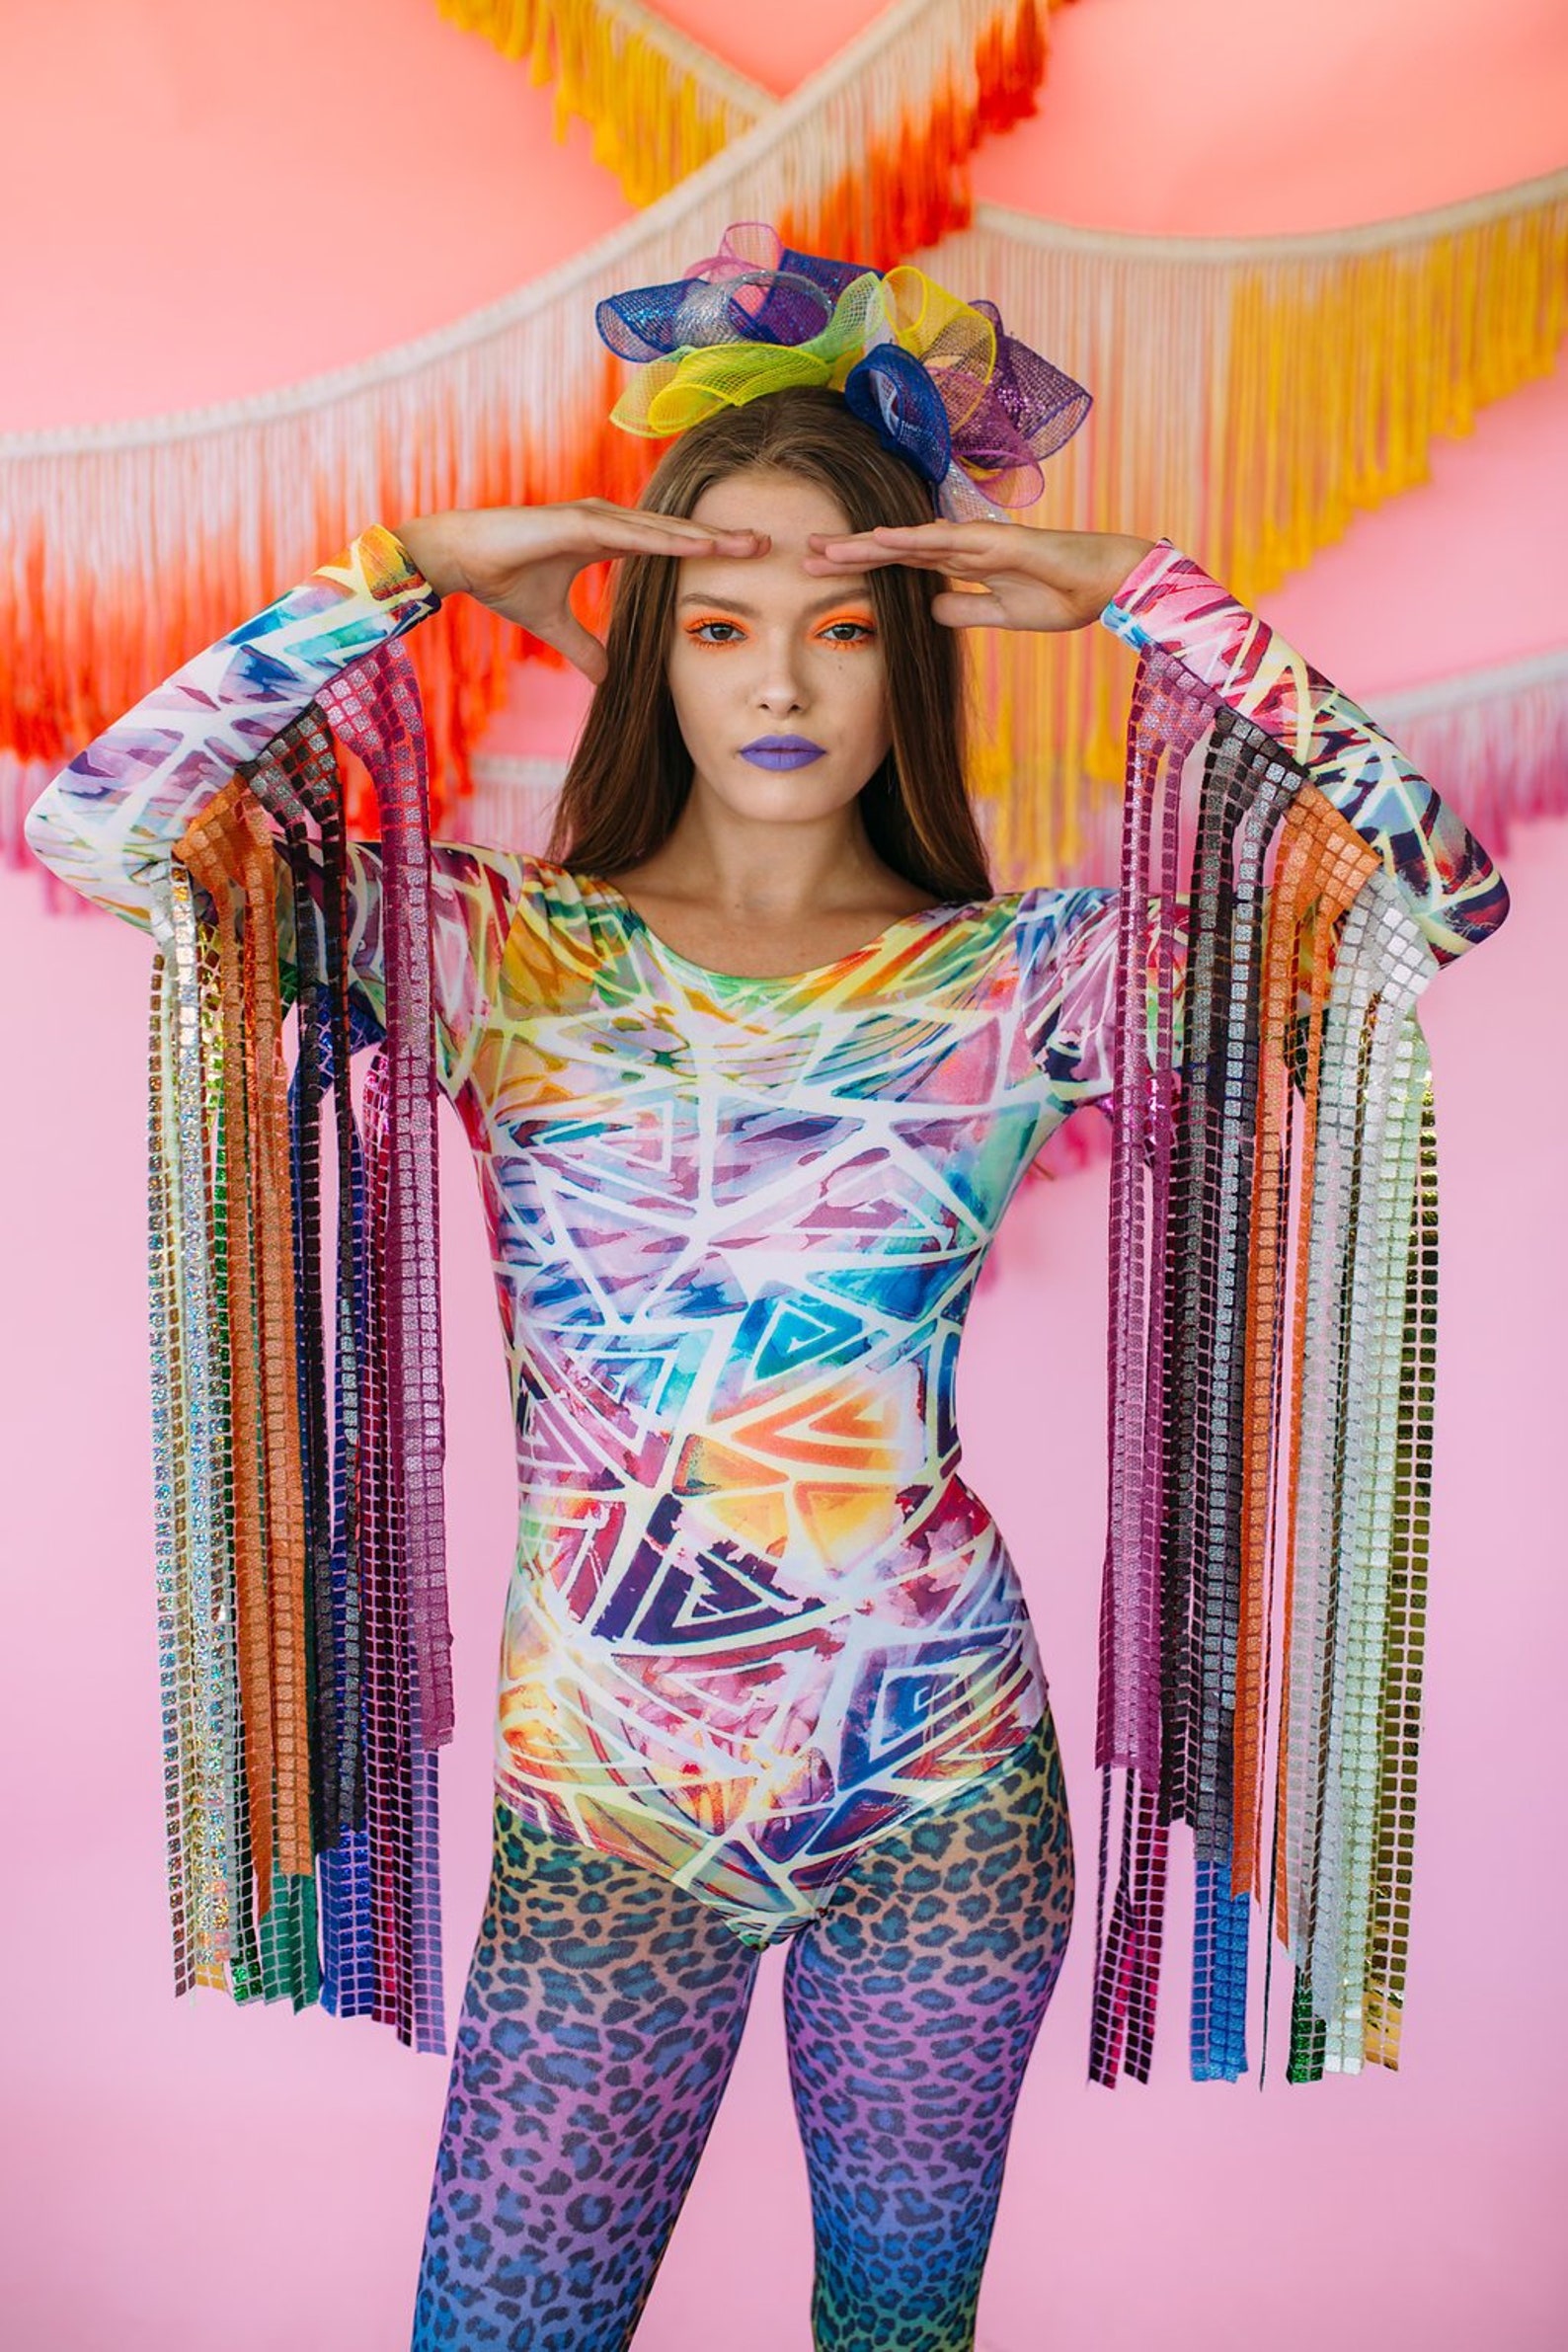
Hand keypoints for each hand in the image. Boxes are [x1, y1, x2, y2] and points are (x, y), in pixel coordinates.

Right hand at [393, 502, 768, 682]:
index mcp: (605, 539)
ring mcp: (593, 516)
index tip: (744, 561)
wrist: (458, 558)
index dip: (706, 552)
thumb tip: (607, 678)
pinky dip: (665, 538)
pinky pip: (630, 532)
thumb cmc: (501, 580)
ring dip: (704, 535)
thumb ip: (582, 647)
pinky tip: (698, 543)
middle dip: (720, 538)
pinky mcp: (576, 521)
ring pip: (661, 528)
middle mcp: (606, 521)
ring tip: (746, 543)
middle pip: (676, 531)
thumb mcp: (552, 624)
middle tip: (768, 544)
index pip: (667, 545)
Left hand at [802, 520, 1157, 634]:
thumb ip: (966, 611)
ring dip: (868, 543)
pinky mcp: (997, 543)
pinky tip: (880, 539)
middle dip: (850, 552)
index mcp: (963, 564)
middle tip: (804, 553)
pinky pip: (947, 541)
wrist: (1108, 584)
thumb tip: (930, 613)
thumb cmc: (1063, 596)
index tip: (823, 572)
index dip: (862, 567)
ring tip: (826, 547)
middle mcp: (963, 546)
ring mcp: (978, 541)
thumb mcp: (1002, 615)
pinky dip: (912, 539)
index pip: (901, 564)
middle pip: (894, 548)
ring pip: (911, 540)